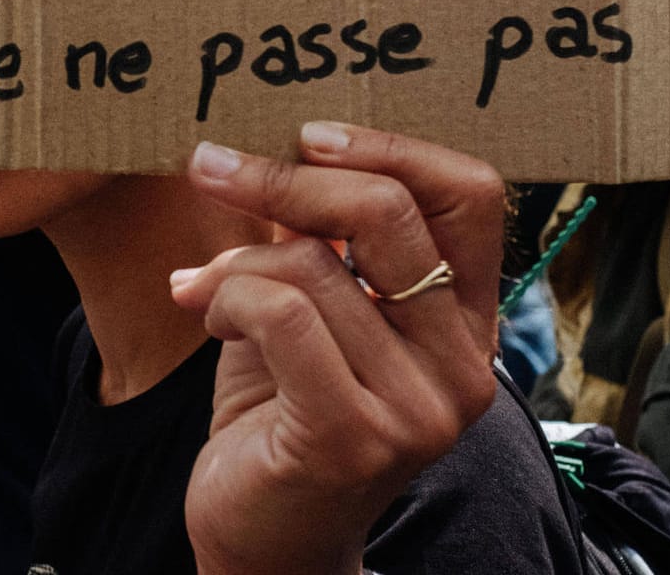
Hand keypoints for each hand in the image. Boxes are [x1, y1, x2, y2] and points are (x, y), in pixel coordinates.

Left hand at [170, 122, 503, 574]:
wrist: (264, 538)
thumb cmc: (282, 411)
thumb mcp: (311, 310)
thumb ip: (319, 241)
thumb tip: (282, 143)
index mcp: (468, 320)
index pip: (471, 194)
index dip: (388, 147)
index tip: (306, 136)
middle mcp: (463, 363)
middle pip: (390, 213)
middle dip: (285, 178)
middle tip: (211, 165)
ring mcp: (417, 407)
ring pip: (312, 266)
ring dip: (232, 263)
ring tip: (198, 288)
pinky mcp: (354, 435)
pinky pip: (280, 316)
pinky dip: (224, 298)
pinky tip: (201, 313)